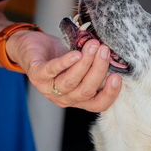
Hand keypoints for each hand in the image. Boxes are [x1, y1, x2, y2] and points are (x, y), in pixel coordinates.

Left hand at [6, 29, 121, 111]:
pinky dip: (65, 63)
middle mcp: (64, 98)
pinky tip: (75, 54)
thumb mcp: (81, 64)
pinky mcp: (36, 74)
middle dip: (98, 70)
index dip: (109, 94)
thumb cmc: (61, 56)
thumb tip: (114, 59)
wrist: (33, 46)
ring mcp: (48, 88)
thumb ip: (95, 66)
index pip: (98, 104)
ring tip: (93, 46)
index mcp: (78, 98)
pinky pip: (51, 71)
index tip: (117, 78)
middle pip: (85, 91)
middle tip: (105, 51)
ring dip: (85, 64)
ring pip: (70, 82)